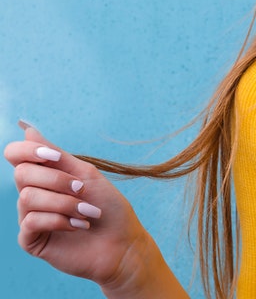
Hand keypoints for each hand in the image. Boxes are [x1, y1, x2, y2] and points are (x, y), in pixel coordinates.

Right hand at [3, 122, 177, 296]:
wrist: (122, 244)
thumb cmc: (108, 208)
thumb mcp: (86, 175)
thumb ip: (57, 156)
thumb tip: (28, 130)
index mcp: (45, 176)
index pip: (16, 155)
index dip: (27, 150)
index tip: (53, 156)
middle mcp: (33, 195)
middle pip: (21, 174)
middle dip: (56, 179)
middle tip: (82, 189)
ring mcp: (30, 218)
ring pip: (27, 198)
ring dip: (65, 203)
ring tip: (87, 212)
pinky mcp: (31, 240)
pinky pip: (31, 222)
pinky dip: (59, 220)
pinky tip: (79, 226)